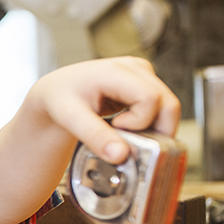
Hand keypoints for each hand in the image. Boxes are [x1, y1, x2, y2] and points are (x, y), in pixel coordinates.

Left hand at [27, 56, 179, 163]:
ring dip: (153, 127)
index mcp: (116, 71)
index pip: (150, 98)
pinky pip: (161, 107)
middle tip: (127, 139)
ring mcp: (142, 74)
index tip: (116, 127)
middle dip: (155, 130)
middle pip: (168, 103)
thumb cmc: (59, 98)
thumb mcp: (69, 118)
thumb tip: (120, 155)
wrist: (55, 91)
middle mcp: (134, 68)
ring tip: (123, 131)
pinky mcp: (144, 83)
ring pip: (168, 107)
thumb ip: (94, 136)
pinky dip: (150, 123)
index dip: (140, 121)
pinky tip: (127, 126)